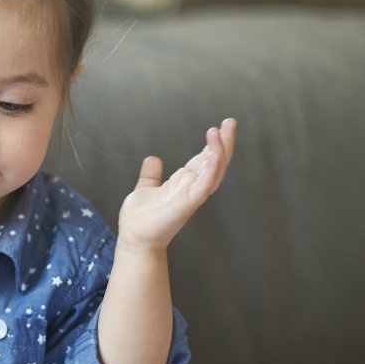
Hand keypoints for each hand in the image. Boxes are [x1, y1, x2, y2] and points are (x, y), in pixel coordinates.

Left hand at [118, 119, 236, 250]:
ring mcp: (191, 197)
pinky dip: (211, 171)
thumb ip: (151, 175)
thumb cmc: (140, 220)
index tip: (221, 126)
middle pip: (214, 163)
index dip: (213, 144)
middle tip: (231, 122)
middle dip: (225, 143)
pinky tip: (215, 156)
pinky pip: (203, 187)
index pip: (204, 160)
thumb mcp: (145, 190)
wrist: (133, 241)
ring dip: (219, 152)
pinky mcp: (186, 206)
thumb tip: (154, 159)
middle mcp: (191, 189)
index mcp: (184, 184)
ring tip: (220, 132)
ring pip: (213, 172)